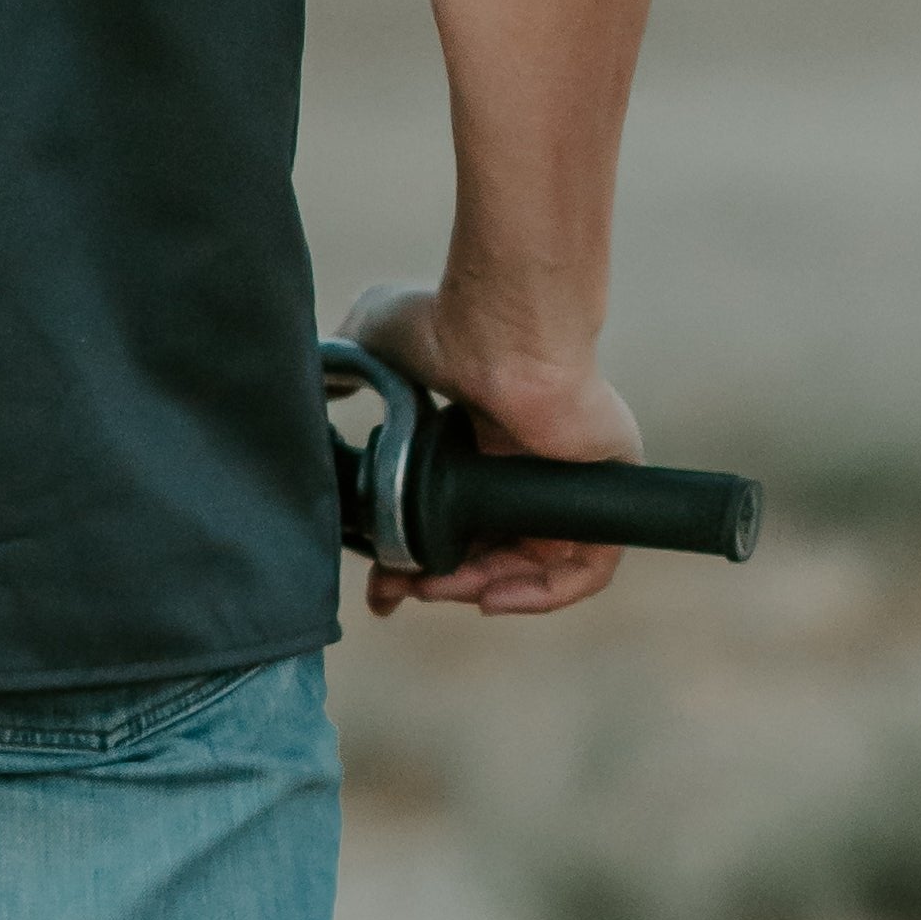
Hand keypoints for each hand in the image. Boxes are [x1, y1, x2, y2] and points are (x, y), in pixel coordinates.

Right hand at [340, 279, 642, 621]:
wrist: (502, 333)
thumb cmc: (443, 323)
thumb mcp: (371, 339)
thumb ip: (341, 369)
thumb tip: (312, 388)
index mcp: (484, 434)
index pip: (456, 514)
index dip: (418, 552)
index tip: (381, 577)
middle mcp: (529, 460)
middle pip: (489, 546)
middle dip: (439, 578)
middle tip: (398, 588)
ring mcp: (572, 478)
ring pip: (530, 562)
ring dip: (478, 587)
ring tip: (433, 590)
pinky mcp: (608, 493)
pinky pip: (585, 569)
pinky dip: (540, 593)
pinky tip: (489, 596)